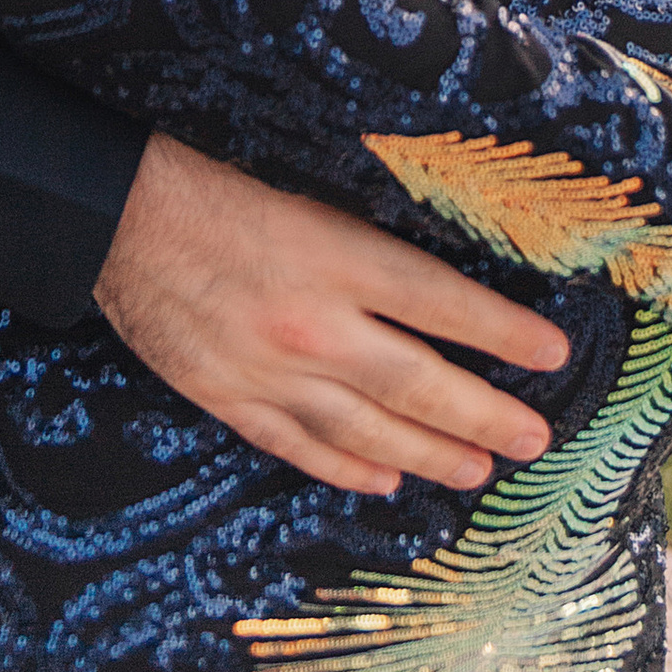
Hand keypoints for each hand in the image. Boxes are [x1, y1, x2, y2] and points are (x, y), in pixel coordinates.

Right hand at [92, 135, 568, 498]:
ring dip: (431, 455)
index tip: (551, 353)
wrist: (120, 217)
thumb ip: (366, 251)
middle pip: (420, 384)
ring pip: (370, 432)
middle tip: (533, 439)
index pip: (444, 304)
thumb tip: (440, 294)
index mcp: (337, 257)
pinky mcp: (232, 400)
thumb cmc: (218, 189)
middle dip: (486, 416)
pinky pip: (302, 448)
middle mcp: (314, 324)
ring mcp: (272, 372)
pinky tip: (386, 481)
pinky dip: (349, 471)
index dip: (503, 334)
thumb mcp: (308, 199)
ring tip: (478, 470)